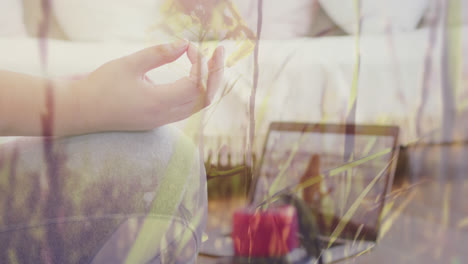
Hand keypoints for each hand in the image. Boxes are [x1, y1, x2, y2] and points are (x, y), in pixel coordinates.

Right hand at [73, 40, 223, 133]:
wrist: (82, 112)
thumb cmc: (102, 86)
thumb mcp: (129, 64)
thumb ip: (158, 54)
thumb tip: (185, 44)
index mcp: (158, 103)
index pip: (195, 85)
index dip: (200, 64)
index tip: (191, 46)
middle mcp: (165, 116)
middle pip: (205, 98)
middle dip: (217, 74)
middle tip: (220, 51)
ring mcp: (163, 121)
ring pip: (198, 105)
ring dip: (208, 83)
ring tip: (211, 61)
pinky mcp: (159, 120)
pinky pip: (188, 107)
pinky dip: (197, 90)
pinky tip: (194, 74)